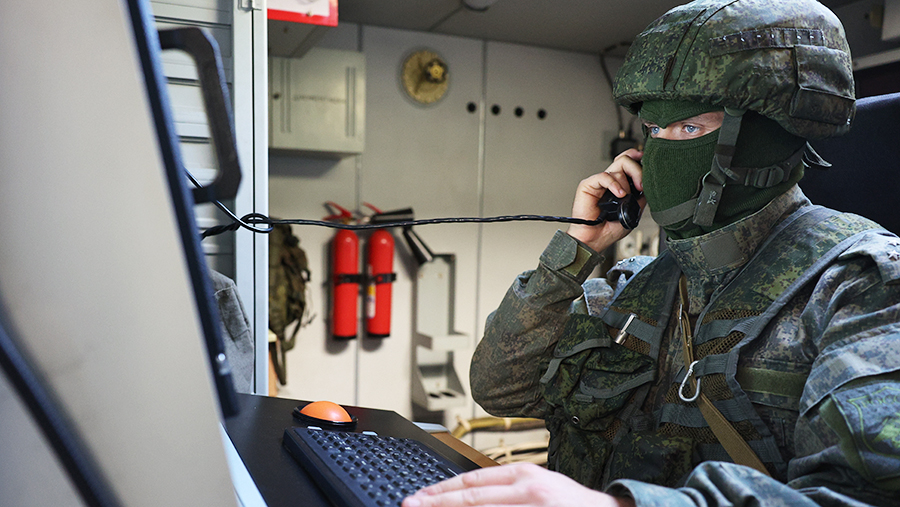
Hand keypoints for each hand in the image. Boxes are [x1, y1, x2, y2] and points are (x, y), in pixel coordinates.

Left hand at [401, 463, 634, 506]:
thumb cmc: (570, 504)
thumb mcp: (536, 485)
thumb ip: (505, 488)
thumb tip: (466, 494)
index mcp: (523, 474)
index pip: (471, 480)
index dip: (441, 490)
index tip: (418, 497)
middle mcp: (526, 490)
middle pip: (470, 498)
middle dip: (436, 504)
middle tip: (411, 506)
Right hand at [566, 149, 645, 252]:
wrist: (595, 239)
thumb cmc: (609, 230)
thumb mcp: (633, 212)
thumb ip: (640, 197)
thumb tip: (648, 185)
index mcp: (619, 185)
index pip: (627, 163)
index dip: (636, 159)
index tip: (646, 162)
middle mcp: (609, 182)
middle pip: (624, 160)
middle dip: (637, 170)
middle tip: (640, 185)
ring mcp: (599, 183)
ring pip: (617, 167)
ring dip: (626, 183)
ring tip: (625, 197)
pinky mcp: (588, 185)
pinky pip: (604, 176)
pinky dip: (614, 184)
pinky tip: (619, 194)